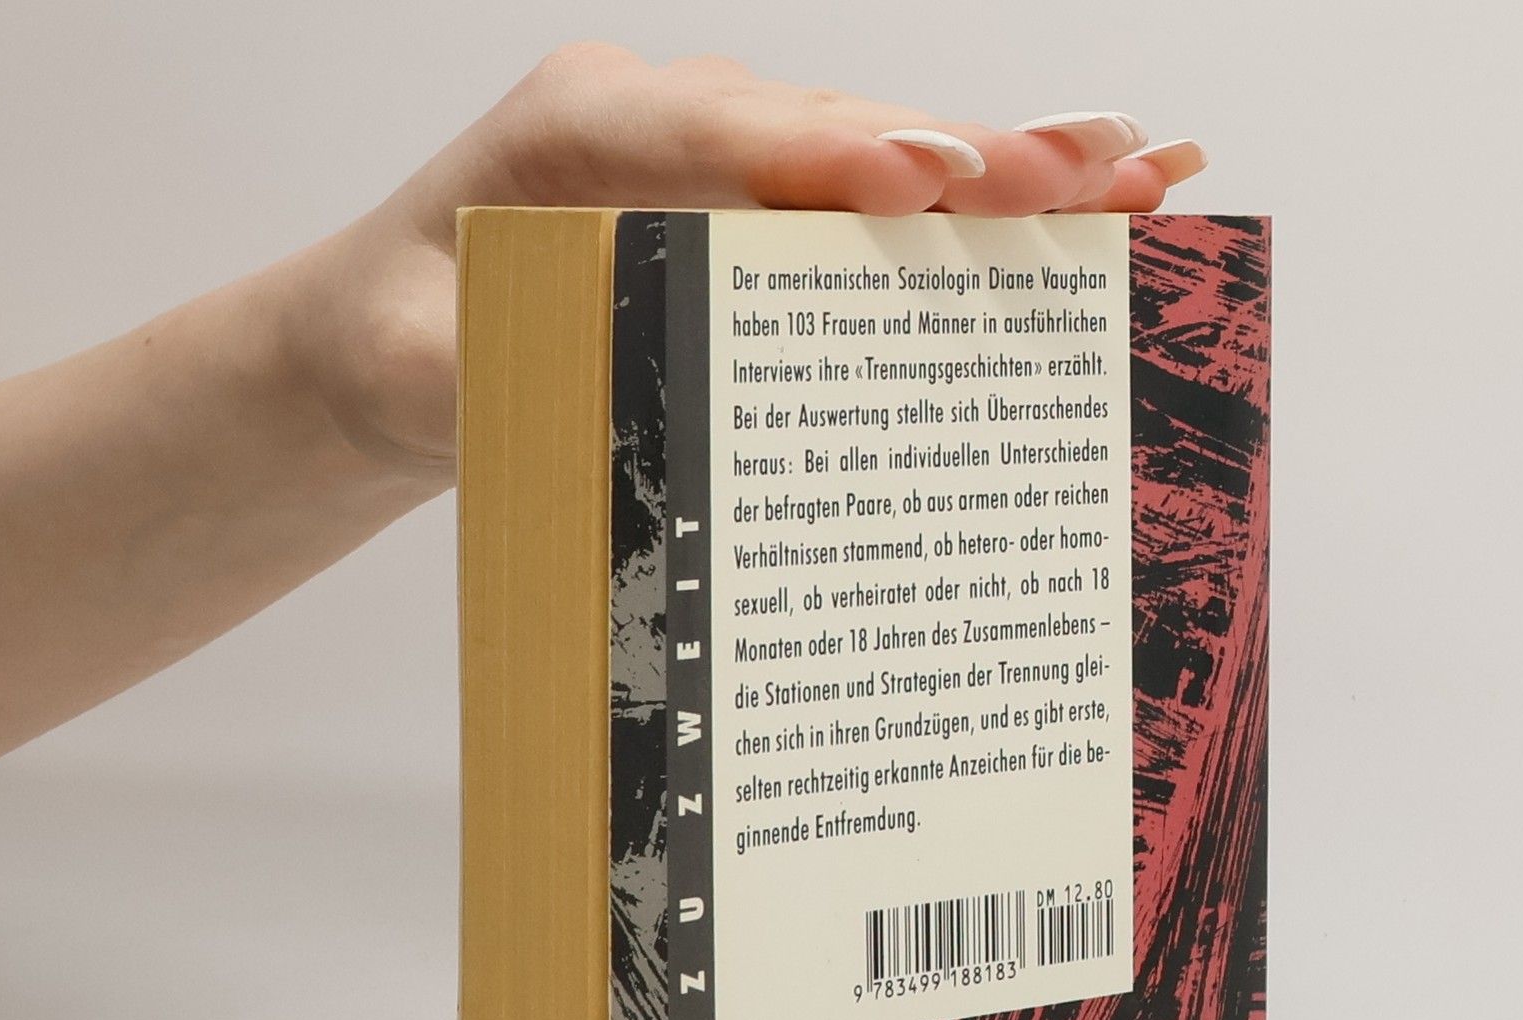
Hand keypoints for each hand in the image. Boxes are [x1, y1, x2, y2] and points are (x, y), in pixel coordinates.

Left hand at [288, 46, 1206, 477]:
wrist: (381, 331)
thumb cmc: (409, 346)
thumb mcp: (433, 372)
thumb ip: (524, 368)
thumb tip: (644, 397)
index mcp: (580, 131)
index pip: (728, 137)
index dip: (837, 159)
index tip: (930, 183)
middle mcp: (669, 119)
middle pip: (841, 130)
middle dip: (975, 155)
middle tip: (1101, 169)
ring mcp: (725, 154)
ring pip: (880, 155)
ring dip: (1009, 171)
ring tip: (1141, 175)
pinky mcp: (759, 204)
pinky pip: (874, 200)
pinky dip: (975, 208)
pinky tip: (1083, 201)